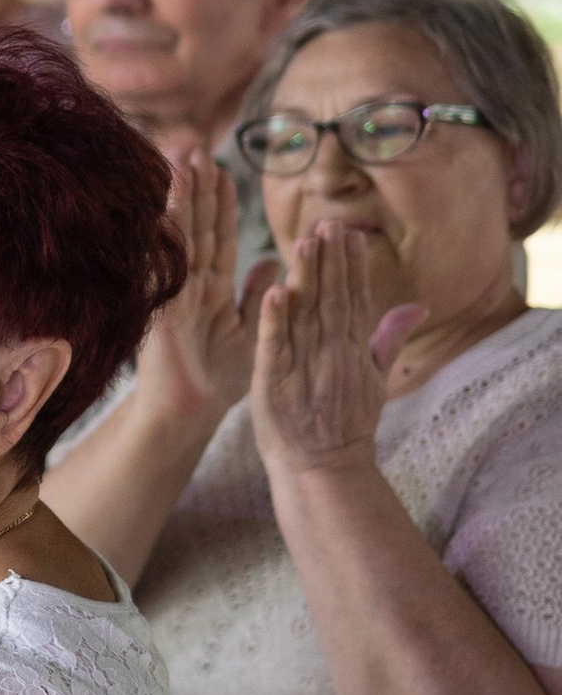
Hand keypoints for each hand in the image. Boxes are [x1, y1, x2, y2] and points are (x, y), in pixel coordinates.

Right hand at [131, 151, 274, 436]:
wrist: (190, 412)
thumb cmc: (218, 379)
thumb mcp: (250, 331)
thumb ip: (257, 296)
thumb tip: (270, 264)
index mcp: (212, 288)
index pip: (219, 236)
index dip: (220, 203)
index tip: (221, 169)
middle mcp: (191, 283)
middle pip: (196, 226)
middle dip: (196, 187)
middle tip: (194, 145)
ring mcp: (174, 291)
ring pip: (180, 236)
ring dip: (181, 198)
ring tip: (180, 160)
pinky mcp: (163, 305)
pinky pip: (164, 263)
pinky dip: (163, 235)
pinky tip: (163, 205)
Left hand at [254, 219, 420, 484]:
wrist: (324, 470)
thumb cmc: (345, 423)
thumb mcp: (375, 379)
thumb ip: (390, 339)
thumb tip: (419, 307)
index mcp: (354, 351)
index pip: (354, 300)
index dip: (351, 266)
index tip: (347, 233)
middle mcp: (333, 355)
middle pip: (333, 300)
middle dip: (331, 262)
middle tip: (327, 224)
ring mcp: (305, 368)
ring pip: (306, 316)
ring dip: (307, 278)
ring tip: (305, 243)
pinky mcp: (275, 383)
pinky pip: (275, 347)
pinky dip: (275, 320)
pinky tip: (276, 291)